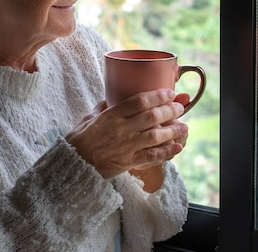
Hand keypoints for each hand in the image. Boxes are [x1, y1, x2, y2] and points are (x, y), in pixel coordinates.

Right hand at [65, 89, 188, 179]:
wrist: (73, 165)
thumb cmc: (80, 139)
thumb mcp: (90, 116)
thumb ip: (106, 106)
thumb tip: (116, 96)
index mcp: (111, 115)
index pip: (139, 101)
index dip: (157, 95)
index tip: (169, 93)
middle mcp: (121, 129)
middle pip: (152, 116)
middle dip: (170, 110)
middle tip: (180, 107)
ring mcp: (126, 146)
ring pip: (155, 135)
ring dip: (173, 130)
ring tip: (184, 126)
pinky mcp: (129, 162)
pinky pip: (152, 156)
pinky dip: (167, 152)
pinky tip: (177, 147)